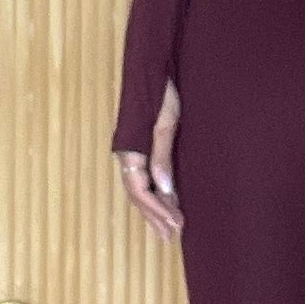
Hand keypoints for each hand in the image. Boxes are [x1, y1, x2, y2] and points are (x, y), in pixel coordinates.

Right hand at [116, 80, 182, 239]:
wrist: (156, 67)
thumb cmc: (162, 92)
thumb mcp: (165, 123)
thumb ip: (161, 156)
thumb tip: (164, 189)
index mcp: (130, 150)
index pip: (139, 190)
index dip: (157, 209)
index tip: (176, 223)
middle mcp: (128, 154)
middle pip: (138, 194)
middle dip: (154, 216)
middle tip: (172, 236)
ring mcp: (134, 151)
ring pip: (140, 189)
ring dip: (153, 209)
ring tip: (168, 229)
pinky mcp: (143, 146)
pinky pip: (144, 178)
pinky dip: (155, 194)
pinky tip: (166, 202)